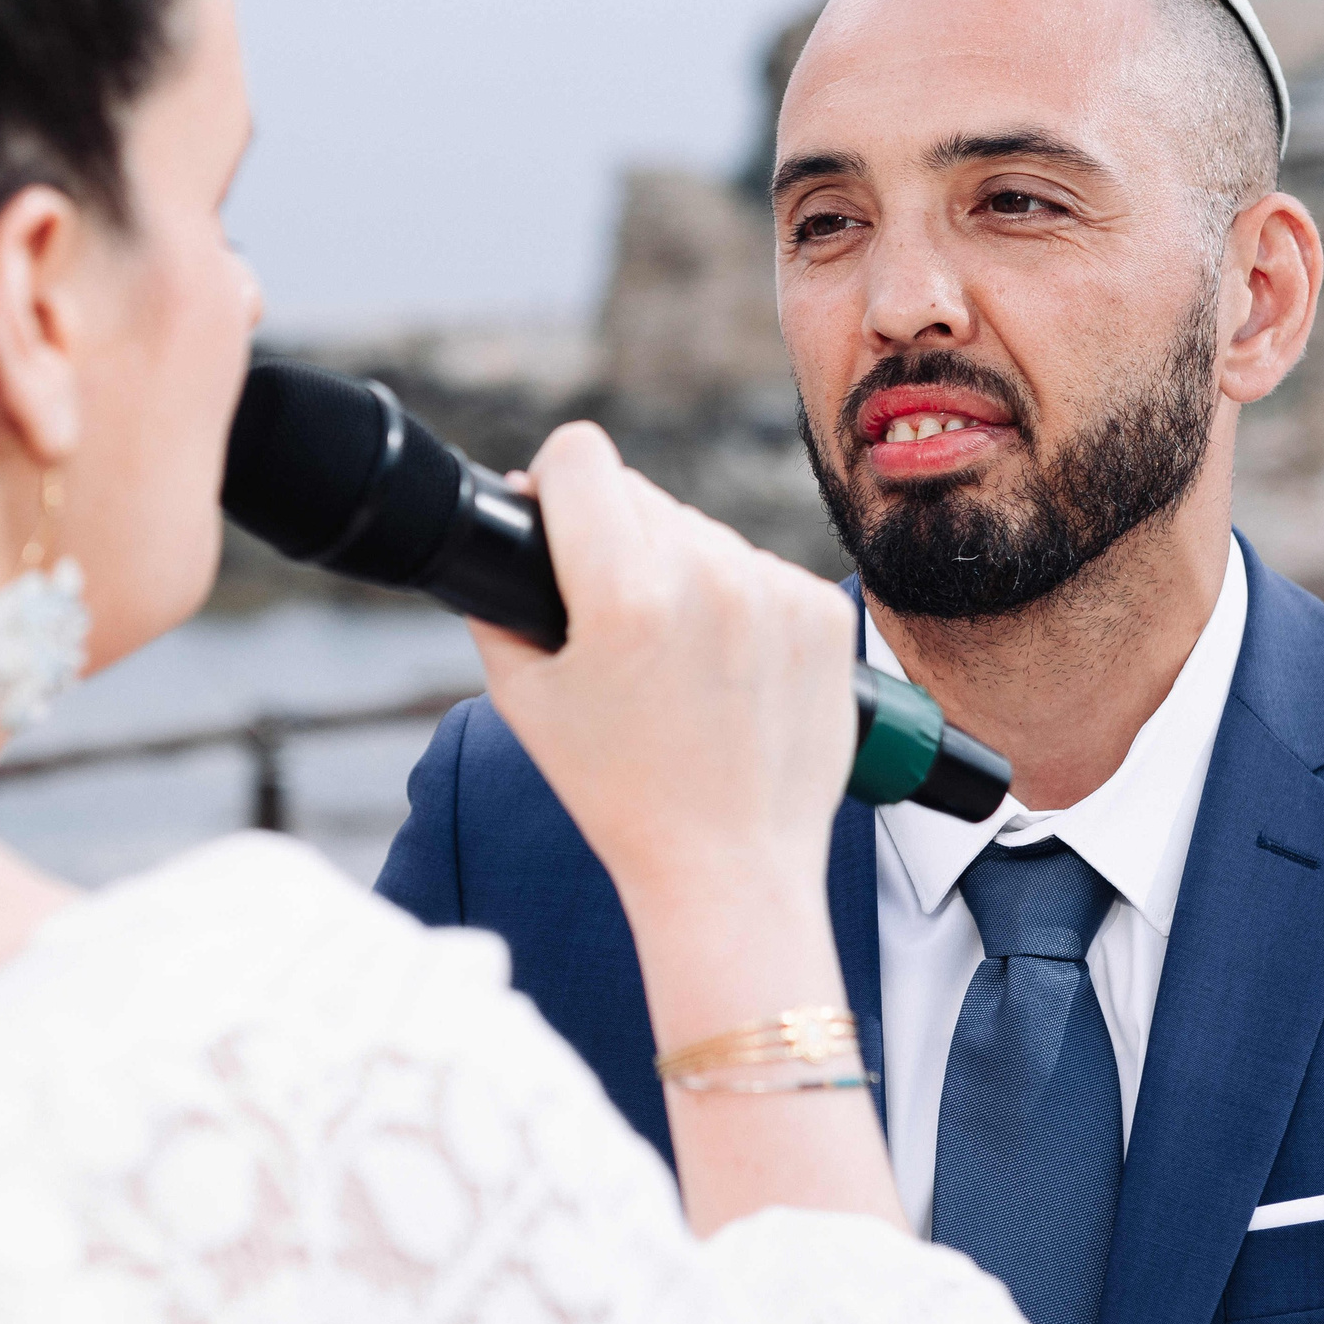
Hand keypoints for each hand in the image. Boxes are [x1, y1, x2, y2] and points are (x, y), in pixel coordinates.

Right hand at [471, 423, 900, 1237]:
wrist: (730, 867)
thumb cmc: (621, 793)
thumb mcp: (525, 699)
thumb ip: (501, 601)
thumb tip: (512, 519)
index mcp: (625, 595)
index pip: (580, 456)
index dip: (556, 484)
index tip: (557, 518)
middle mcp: (707, 579)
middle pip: (641, 495)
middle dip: (616, 540)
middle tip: (615, 623)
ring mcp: (774, 593)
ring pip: (702, 531)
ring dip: (681, 570)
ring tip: (675, 659)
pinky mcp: (822, 612)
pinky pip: (759, 569)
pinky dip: (738, 603)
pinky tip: (727, 669)